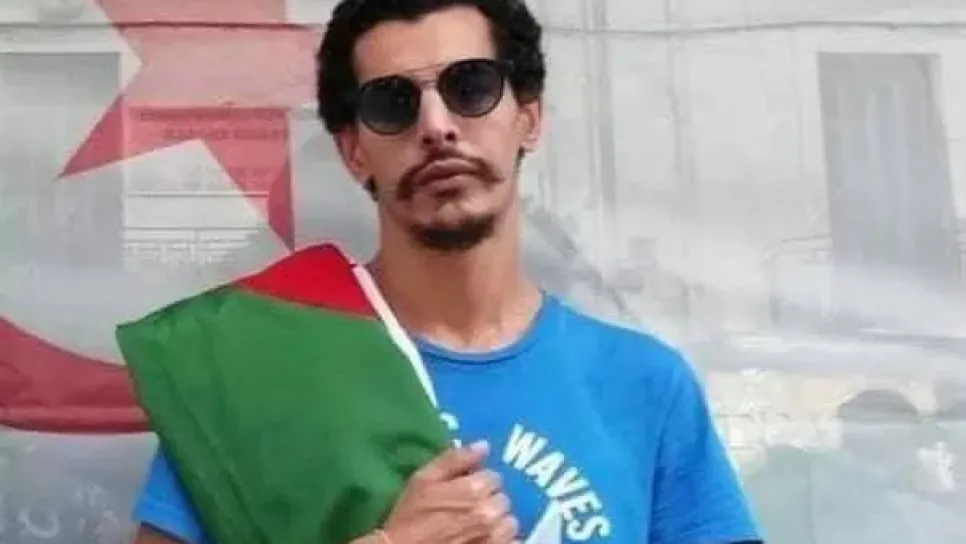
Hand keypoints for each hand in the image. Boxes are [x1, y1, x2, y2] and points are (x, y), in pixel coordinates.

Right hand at [379, 441, 518, 543]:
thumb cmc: (410, 516)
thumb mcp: (423, 479)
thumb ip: (454, 459)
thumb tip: (483, 446)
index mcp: (475, 490)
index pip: (494, 477)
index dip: (479, 482)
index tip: (466, 491)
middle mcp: (490, 513)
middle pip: (503, 500)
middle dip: (488, 502)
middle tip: (469, 510)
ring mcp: (495, 538)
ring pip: (509, 523)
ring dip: (497, 523)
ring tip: (476, 528)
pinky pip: (512, 543)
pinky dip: (501, 542)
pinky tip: (481, 540)